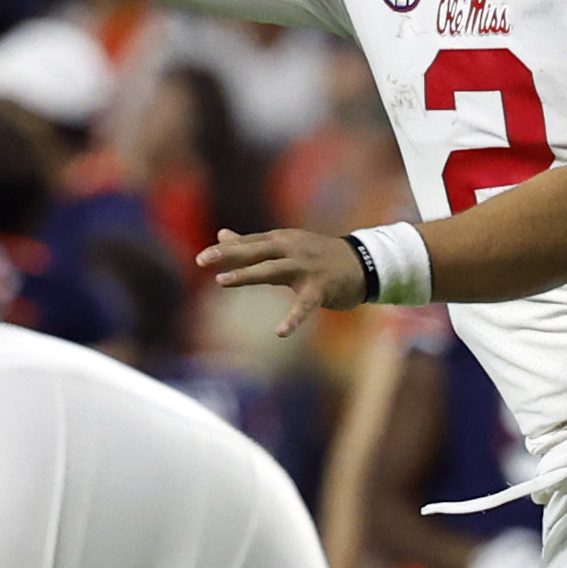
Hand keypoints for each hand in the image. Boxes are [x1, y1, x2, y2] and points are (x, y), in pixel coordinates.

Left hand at [200, 224, 365, 337]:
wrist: (364, 262)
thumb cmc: (320, 255)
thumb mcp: (286, 245)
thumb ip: (253, 243)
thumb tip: (221, 235)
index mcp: (282, 240)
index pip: (250, 243)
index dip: (226, 250)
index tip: (202, 257)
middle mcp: (292, 250)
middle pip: (257, 250)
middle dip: (229, 254)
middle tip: (203, 260)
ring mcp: (307, 268)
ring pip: (273, 270)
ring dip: (247, 274)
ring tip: (222, 281)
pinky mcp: (321, 289)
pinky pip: (304, 306)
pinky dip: (293, 319)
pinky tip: (280, 332)